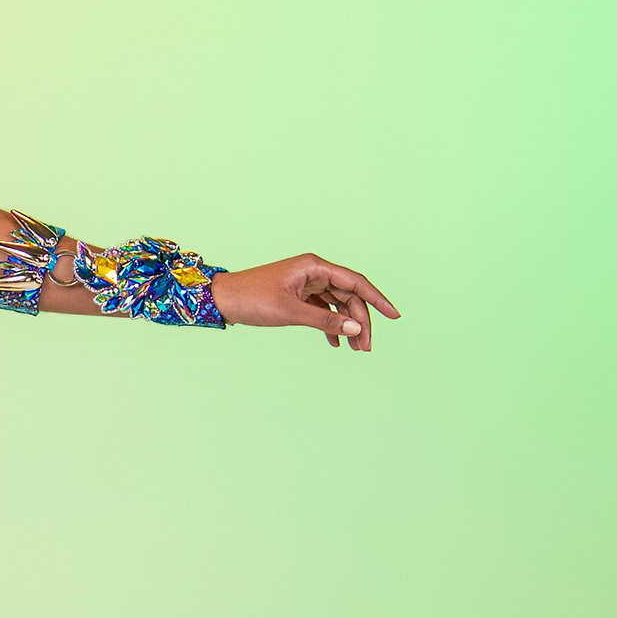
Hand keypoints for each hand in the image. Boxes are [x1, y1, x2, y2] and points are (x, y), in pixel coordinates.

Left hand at [210, 256, 400, 350]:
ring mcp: (306, 283)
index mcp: (314, 266)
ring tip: (354, 350)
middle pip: (349, 296)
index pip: (356, 282)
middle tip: (366, 348)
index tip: (395, 316)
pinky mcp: (297, 296)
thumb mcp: (290, 312)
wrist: (221, 300)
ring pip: (337, 305)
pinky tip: (335, 345)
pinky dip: (330, 326)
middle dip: (360, 322)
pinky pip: (322, 310)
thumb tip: (354, 330)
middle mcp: (313, 272)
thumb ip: (324, 321)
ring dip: (346, 327)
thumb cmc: (251, 299)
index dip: (377, 300)